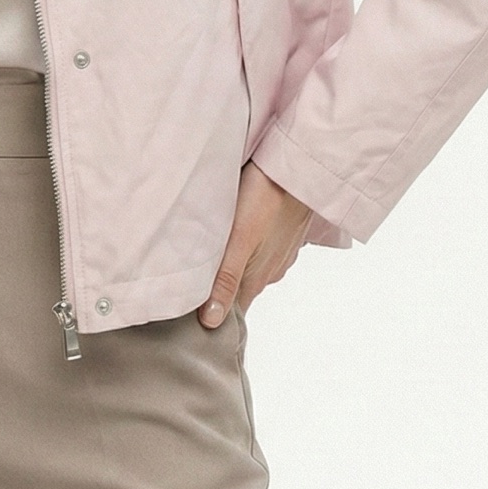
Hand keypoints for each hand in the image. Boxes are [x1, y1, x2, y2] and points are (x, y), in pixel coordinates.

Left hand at [197, 158, 313, 327]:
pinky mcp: (283, 234)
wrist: (299, 167)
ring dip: (231, 269)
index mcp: (257, 279)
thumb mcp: (240, 241)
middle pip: (239, 291)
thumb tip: (211, 321)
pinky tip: (235, 236)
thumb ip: (226, 280)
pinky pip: (260, 251)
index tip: (188, 315)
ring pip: (249, 269)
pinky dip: (245, 250)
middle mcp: (270, 271)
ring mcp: (279, 252)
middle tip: (188, 285)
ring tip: (207, 258)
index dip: (212, 316)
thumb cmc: (266, 198)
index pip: (233, 311)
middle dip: (218, 292)